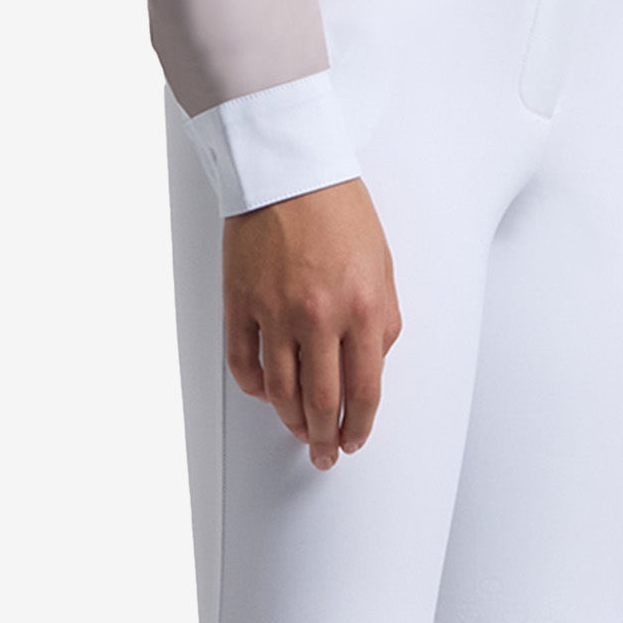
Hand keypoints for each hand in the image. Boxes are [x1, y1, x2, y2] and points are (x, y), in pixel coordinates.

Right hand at [222, 176, 400, 469]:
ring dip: (291, 421)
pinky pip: (244, 365)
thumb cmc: (338, 208)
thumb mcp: (382, 264)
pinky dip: (256, 389)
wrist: (289, 168)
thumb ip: (382, 320)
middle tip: (325, 454)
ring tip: (298, 432)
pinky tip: (266, 395)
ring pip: (281, 392)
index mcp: (364, 306)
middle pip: (322, 402)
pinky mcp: (240, 304)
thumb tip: (372, 365)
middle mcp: (320, 317)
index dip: (360, 426)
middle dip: (326, 439)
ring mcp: (276, 312)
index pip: (365, 390)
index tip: (354, 440)